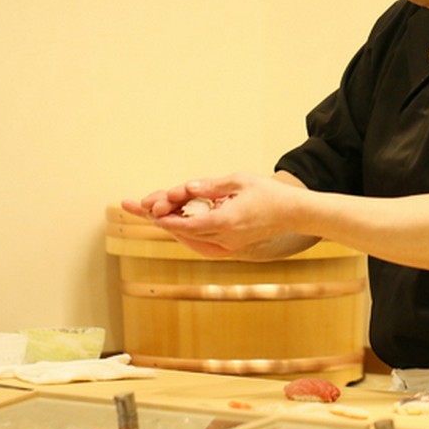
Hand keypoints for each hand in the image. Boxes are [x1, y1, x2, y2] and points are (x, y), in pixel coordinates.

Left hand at [122, 172, 314, 258]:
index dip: (163, 217)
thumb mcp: (238, 181)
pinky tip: (174, 221)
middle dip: (159, 217)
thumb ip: (210, 186)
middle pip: (182, 231)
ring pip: (189, 239)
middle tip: (135, 204)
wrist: (292, 213)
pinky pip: (199, 243)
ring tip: (150, 210)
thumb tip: (186, 188)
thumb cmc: (268, 193)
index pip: (186, 224)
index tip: (146, 208)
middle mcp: (224, 239)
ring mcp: (227, 246)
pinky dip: (185, 232)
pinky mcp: (230, 248)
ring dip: (170, 225)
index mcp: (226, 221)